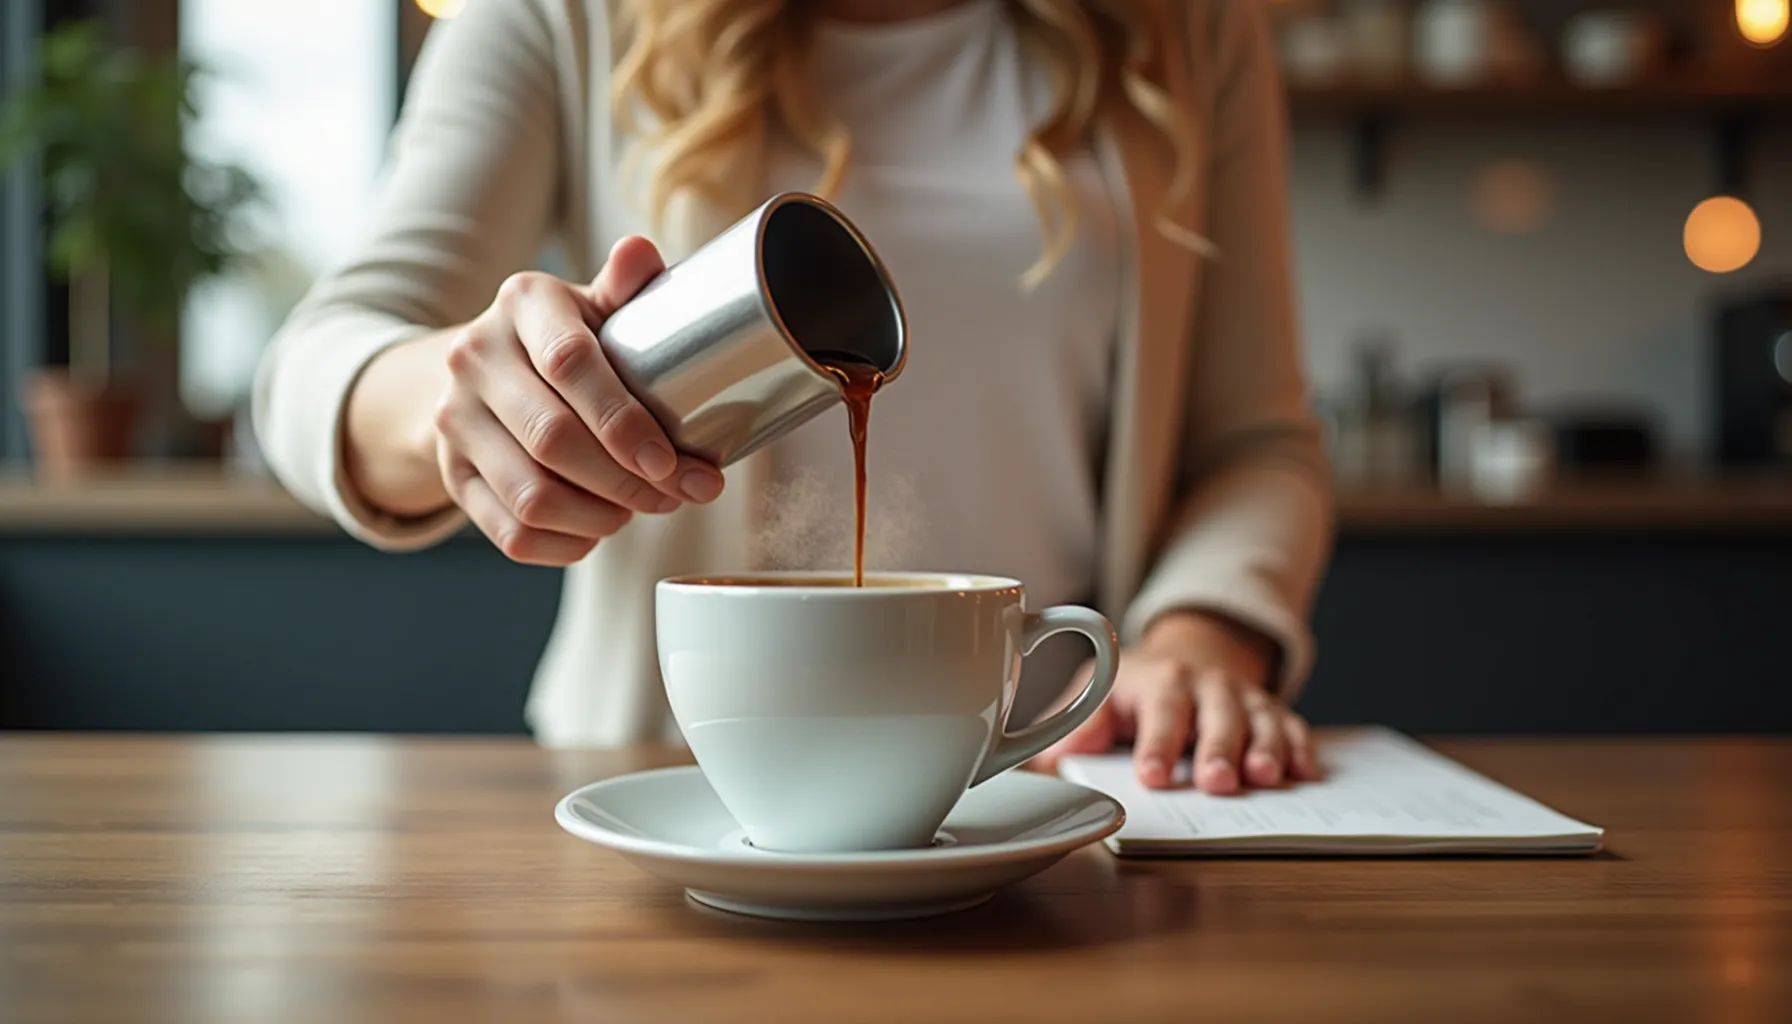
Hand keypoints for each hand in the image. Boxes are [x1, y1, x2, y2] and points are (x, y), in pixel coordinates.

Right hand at [432, 237, 725, 564]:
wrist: (482, 371)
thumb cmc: (563, 340)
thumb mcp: (591, 306)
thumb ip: (624, 288)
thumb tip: (642, 253)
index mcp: (523, 303)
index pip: (570, 363)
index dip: (625, 422)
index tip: (672, 462)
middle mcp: (475, 356)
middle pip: (553, 440)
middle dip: (627, 481)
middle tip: (675, 494)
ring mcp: (455, 420)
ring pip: (533, 496)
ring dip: (600, 517)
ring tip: (638, 509)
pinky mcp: (450, 475)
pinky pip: (510, 534)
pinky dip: (566, 544)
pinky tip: (597, 530)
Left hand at [1032, 611, 1316, 793]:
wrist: (1189, 654)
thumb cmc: (1136, 689)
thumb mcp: (1097, 697)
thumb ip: (1074, 729)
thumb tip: (1045, 764)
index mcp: (1158, 681)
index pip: (1157, 712)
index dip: (1155, 745)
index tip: (1153, 776)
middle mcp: (1205, 685)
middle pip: (1215, 716)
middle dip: (1217, 749)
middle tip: (1217, 783)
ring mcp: (1243, 697)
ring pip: (1259, 720)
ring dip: (1265, 748)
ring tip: (1266, 777)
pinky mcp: (1272, 712)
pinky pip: (1291, 725)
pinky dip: (1300, 747)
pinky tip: (1304, 772)